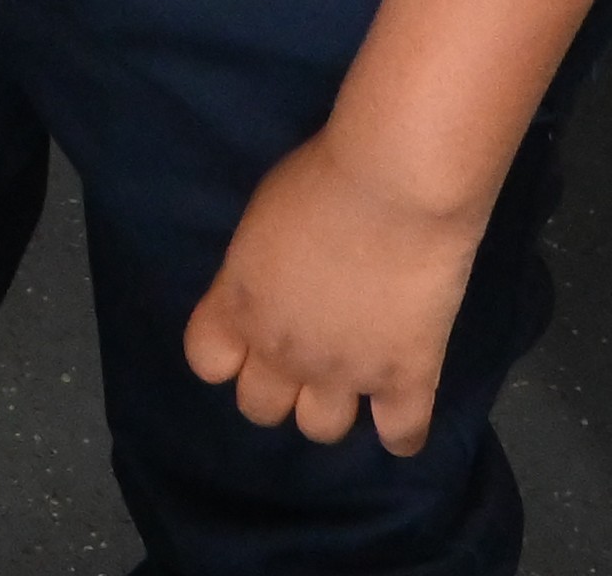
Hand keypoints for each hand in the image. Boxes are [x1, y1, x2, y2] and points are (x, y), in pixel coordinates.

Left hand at [182, 130, 487, 456]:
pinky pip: (401, 436)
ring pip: (320, 430)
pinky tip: (401, 411)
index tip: (249, 339)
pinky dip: (402, 433)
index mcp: (238, 304)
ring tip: (353, 378)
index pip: (207, 361)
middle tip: (306, 356)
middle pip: (258, 407)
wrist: (394, 182)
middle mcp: (281, 349)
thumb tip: (276, 282)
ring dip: (332, 407)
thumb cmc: (324, 175)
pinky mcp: (404, 378)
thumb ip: (259, 268)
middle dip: (278, 387)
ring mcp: (343, 372)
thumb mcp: (263, 218)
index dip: (229, 353)